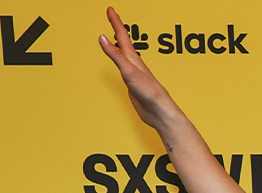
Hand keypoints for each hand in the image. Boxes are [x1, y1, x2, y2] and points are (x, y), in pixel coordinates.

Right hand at [98, 6, 178, 129]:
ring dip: (118, 43)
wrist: (158, 112)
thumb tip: (103, 38)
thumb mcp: (129, 71)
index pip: (122, 36)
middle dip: (117, 28)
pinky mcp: (134, 83)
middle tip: (112, 17)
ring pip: (124, 53)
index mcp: (133, 58)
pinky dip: (119, 59)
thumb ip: (115, 55)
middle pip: (123, 42)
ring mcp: (134, 73)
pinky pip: (124, 66)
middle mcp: (134, 63)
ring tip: (114, 36)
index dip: (116, 22)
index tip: (110, 10)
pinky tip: (120, 62)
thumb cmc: (149, 93)